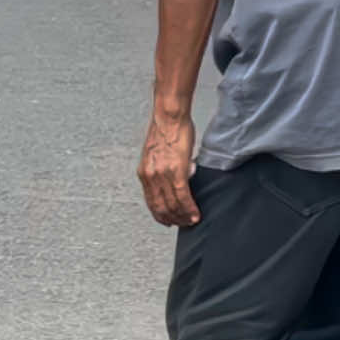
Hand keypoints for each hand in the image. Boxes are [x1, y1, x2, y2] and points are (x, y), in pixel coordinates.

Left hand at [137, 108, 200, 227]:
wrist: (169, 116)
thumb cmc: (166, 130)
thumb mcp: (156, 154)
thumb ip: (160, 169)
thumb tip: (172, 180)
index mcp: (144, 172)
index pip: (151, 201)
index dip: (160, 215)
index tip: (169, 222)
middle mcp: (150, 176)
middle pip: (161, 207)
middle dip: (173, 219)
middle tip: (184, 224)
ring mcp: (162, 175)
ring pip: (173, 205)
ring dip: (183, 217)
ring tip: (192, 221)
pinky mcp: (176, 171)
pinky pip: (183, 197)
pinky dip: (190, 209)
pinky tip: (196, 215)